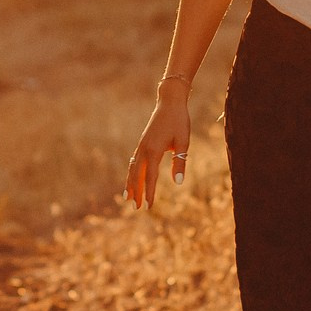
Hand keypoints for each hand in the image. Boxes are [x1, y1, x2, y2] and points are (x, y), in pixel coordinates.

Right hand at [125, 92, 192, 210]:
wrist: (169, 102)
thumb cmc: (179, 121)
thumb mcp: (183, 141)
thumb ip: (180, 161)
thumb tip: (177, 183)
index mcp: (154, 150)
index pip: (150, 176)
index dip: (149, 192)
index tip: (149, 206)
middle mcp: (144, 149)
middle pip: (137, 175)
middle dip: (136, 191)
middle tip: (135, 208)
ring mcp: (141, 146)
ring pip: (133, 169)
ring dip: (130, 183)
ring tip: (127, 198)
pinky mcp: (143, 143)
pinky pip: (134, 162)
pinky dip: (132, 173)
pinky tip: (132, 179)